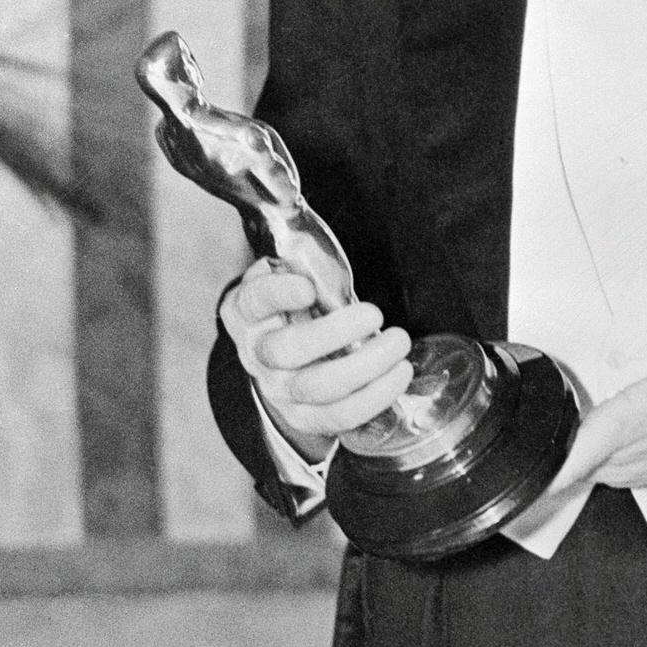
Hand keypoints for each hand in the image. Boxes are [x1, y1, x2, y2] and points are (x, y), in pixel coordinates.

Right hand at [219, 259, 413, 460]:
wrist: (277, 351)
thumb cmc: (292, 304)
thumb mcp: (286, 274)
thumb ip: (299, 257)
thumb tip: (307, 229)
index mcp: (248, 311)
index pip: (256, 300)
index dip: (279, 294)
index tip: (308, 287)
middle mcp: (257, 353)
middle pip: (288, 351)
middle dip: (337, 333)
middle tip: (375, 313)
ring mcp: (278, 390)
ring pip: (316, 388)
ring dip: (366, 368)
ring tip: (399, 345)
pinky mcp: (303, 417)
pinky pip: (337, 418)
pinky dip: (373, 400)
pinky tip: (398, 376)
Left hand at [551, 289, 646, 493]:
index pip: (595, 439)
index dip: (566, 457)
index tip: (539, 473)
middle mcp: (646, 444)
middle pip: (587, 460)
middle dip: (561, 458)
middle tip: (536, 449)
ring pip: (602, 472)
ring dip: (581, 464)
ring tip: (558, 453)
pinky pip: (620, 477)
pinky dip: (602, 470)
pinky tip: (597, 458)